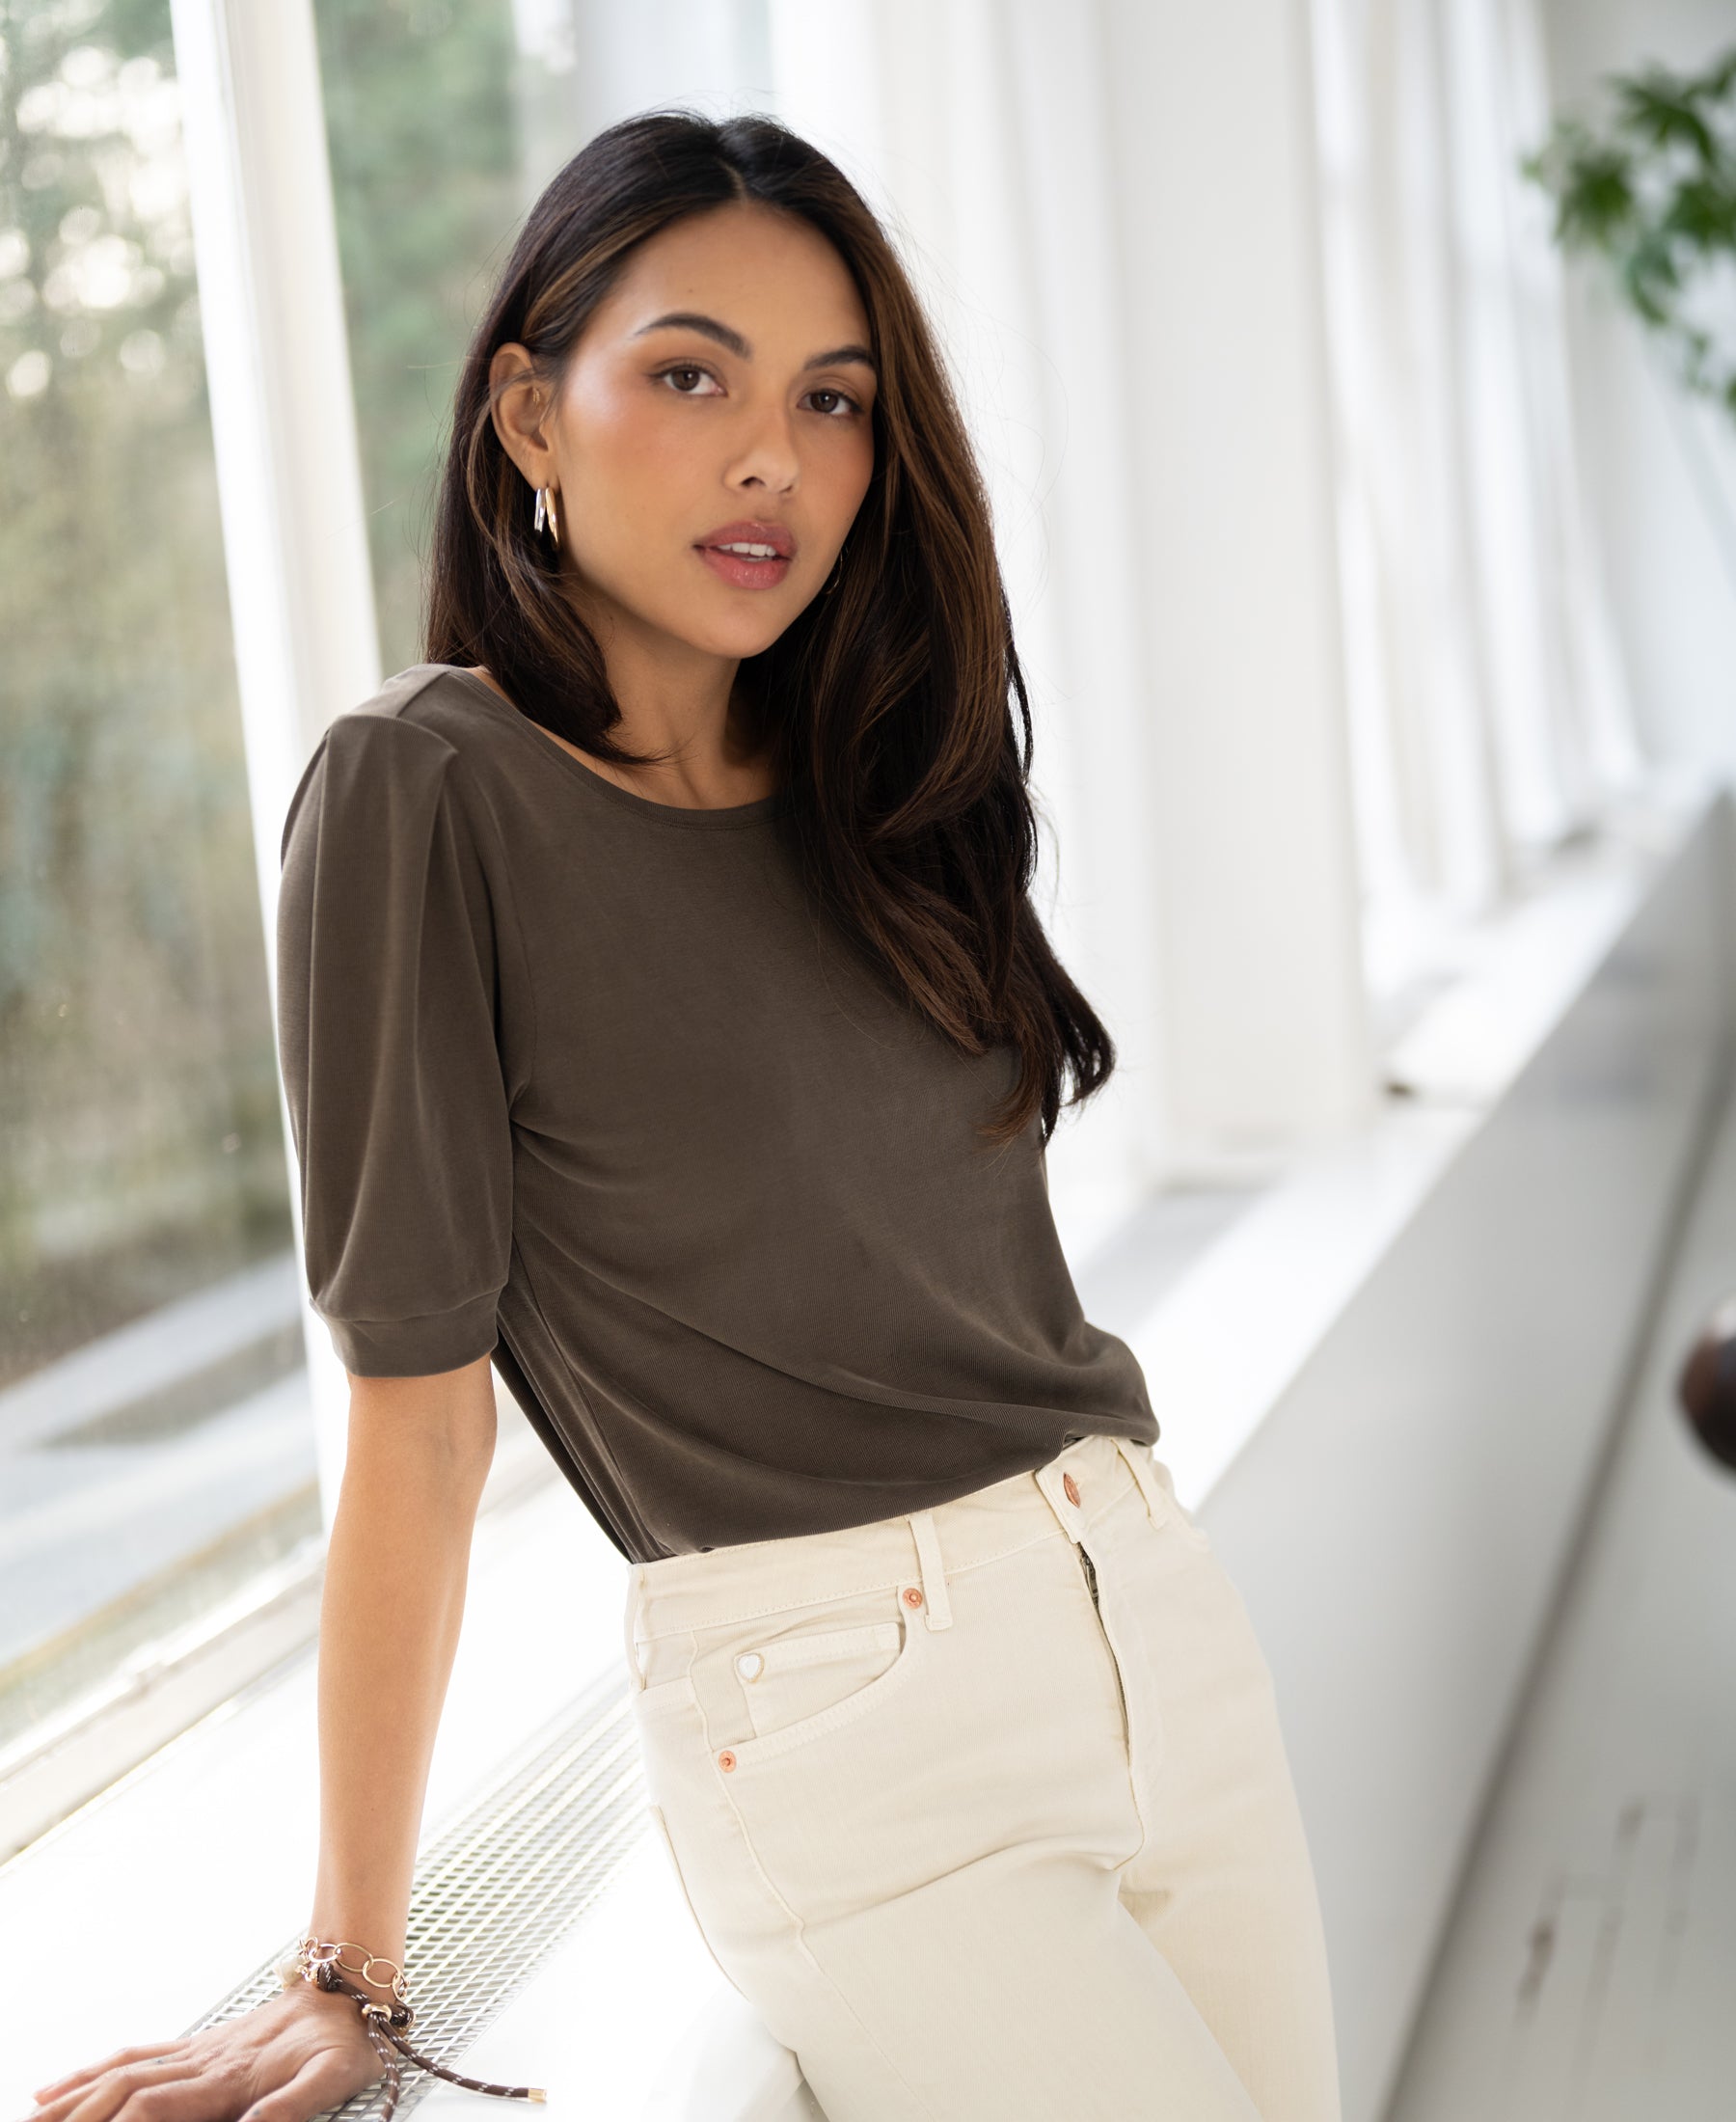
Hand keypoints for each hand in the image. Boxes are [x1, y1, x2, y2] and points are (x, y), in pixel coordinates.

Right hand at [24, 1984, 381, 2121]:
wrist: (354, 1988)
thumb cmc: (347, 2042)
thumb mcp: (333, 2081)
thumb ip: (291, 2110)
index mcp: (227, 2082)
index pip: (151, 2109)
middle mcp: (202, 2065)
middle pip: (119, 2092)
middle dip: (71, 2118)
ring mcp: (197, 2053)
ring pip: (118, 2074)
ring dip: (70, 2098)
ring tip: (27, 2116)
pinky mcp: (201, 2046)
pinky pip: (137, 2055)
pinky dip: (93, 2071)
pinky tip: (62, 2084)